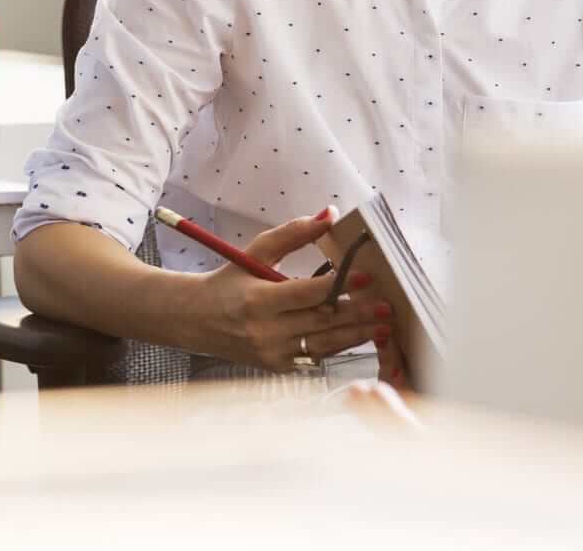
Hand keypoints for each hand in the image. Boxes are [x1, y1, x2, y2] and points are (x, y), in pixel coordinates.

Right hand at [186, 208, 392, 372]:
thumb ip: (293, 234)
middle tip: (385, 307)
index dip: (337, 287)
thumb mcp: (256, 252)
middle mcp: (266, 331)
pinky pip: (315, 357)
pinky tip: (359, 337)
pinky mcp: (278, 366)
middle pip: (321, 322)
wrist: (197, 320)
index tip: (364, 278)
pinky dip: (337, 346)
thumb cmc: (230, 281)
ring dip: (356, 336)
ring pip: (323, 345)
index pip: (305, 294)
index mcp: (258, 300)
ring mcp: (273, 353)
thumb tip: (328, 215)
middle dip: (356, 315)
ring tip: (382, 327)